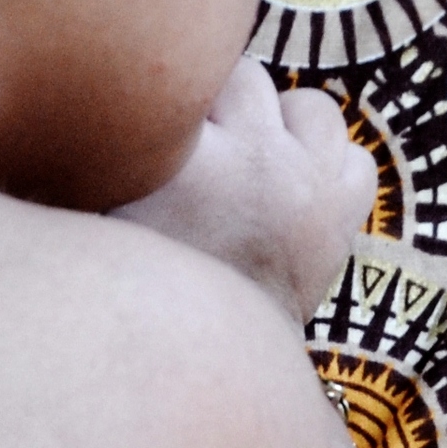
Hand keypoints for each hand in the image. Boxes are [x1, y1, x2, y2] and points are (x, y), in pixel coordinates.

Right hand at [111, 62, 373, 322]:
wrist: (209, 369)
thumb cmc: (146, 293)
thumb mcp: (103, 229)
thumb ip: (100, 168)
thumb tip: (89, 113)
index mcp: (184, 164)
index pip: (184, 79)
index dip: (173, 97)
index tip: (164, 125)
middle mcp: (255, 162)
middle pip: (248, 78)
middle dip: (226, 106)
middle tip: (207, 149)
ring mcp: (308, 187)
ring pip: (313, 106)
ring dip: (287, 129)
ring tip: (259, 165)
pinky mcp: (343, 219)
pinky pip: (357, 160)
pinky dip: (334, 170)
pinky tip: (300, 194)